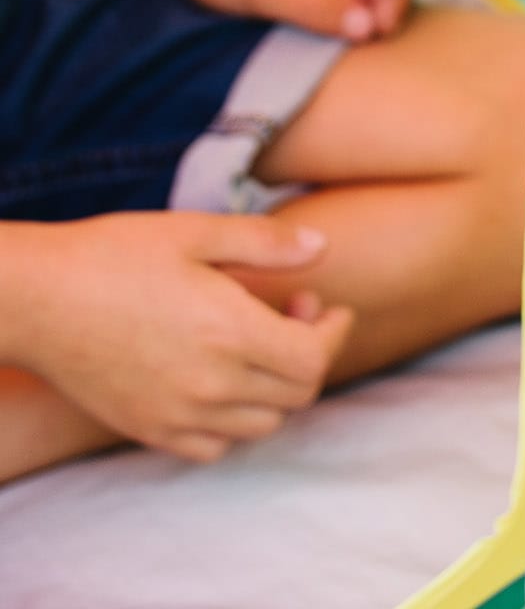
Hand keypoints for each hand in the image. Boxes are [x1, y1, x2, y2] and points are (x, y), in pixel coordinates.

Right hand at [1, 213, 352, 461]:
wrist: (37, 299)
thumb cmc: (116, 255)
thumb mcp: (198, 231)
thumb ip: (267, 242)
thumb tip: (322, 247)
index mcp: (230, 333)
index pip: (314, 361)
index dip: (334, 332)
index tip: (327, 304)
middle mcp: (209, 385)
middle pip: (295, 394)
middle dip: (311, 351)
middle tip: (291, 309)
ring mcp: (174, 415)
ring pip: (260, 424)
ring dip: (277, 387)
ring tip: (258, 341)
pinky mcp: (145, 429)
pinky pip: (212, 446)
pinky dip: (234, 420)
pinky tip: (222, 378)